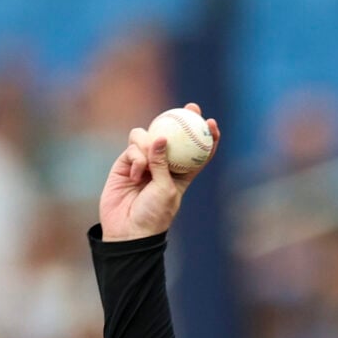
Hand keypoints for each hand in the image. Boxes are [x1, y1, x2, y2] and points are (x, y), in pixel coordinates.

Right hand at [99, 104, 220, 240]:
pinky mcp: (126, 163)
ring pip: (149, 137)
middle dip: (182, 118)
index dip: (206, 136)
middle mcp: (164, 165)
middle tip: (191, 107)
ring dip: (149, 145)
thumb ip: (163, 164)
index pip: (197, 151)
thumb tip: (161, 137)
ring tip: (146, 165)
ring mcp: (144, 162)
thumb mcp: (166, 190)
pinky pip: (132, 147)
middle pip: (174, 136)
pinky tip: (135, 174)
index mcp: (182, 175)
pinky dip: (135, 157)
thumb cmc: (153, 215)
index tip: (211, 123)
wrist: (128, 230)